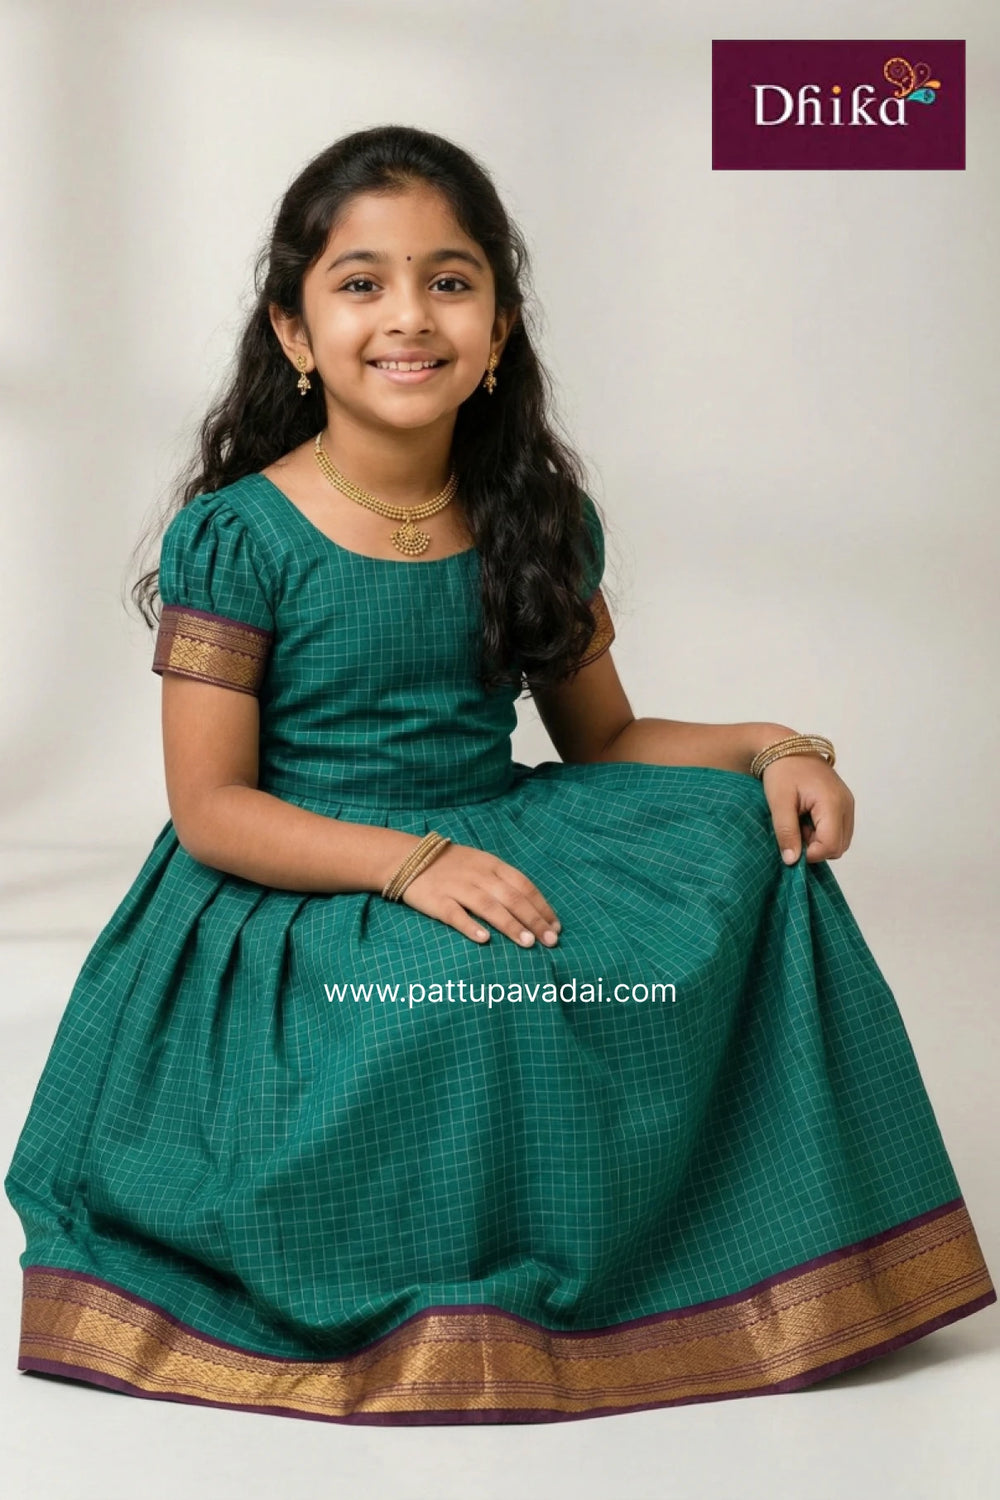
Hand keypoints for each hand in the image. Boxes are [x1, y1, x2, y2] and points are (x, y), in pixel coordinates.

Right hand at [399, 843, 561, 947]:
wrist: (407, 858)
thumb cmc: (451, 865)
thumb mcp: (480, 864)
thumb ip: (503, 881)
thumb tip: (532, 906)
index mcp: (492, 865)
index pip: (524, 885)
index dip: (541, 906)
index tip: (556, 925)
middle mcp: (478, 875)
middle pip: (511, 897)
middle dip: (534, 919)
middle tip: (551, 940)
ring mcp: (457, 887)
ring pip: (489, 906)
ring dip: (510, 925)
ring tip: (528, 942)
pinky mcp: (437, 900)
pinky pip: (455, 914)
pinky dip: (470, 926)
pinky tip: (484, 940)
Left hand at [760, 753, 854, 864]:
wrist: (786, 748)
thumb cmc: (781, 772)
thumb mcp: (779, 802)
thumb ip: (786, 832)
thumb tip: (792, 861)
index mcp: (832, 802)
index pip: (831, 845)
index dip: (811, 854)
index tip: (791, 844)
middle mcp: (846, 804)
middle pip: (839, 846)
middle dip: (816, 848)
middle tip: (795, 831)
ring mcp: (848, 804)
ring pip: (840, 840)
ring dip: (819, 841)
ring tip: (800, 824)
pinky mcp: (844, 804)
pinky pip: (839, 830)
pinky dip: (823, 832)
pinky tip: (807, 820)